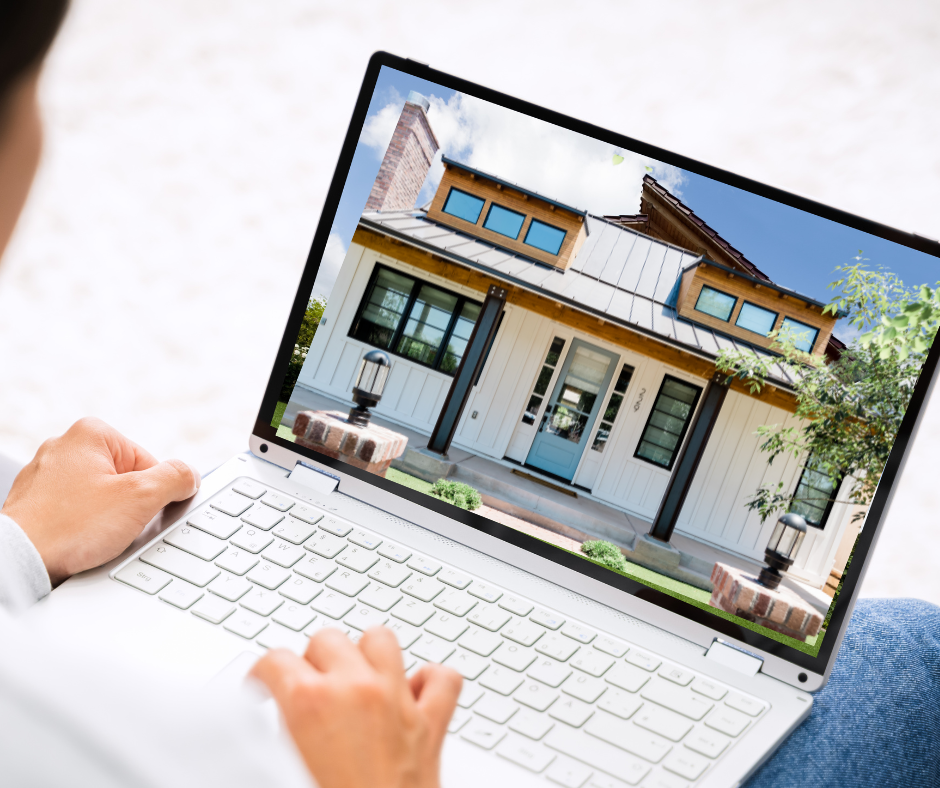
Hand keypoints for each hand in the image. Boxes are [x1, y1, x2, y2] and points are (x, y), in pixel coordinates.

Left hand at [1, 417, 199, 585]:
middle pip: (126, 479)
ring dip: (107, 520)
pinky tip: (78, 541)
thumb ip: (176, 478)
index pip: (150, 464)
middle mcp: (65, 446)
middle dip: (129, 507)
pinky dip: (83, 528)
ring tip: (93, 536)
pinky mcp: (36, 501)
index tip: (141, 513)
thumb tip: (189, 476)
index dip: (153, 494)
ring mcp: (46, 474)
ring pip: (102, 498)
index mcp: (91, 433)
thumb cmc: (69, 528)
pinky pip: (77, 512)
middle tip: (116, 526)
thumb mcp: (141, 497)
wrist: (18, 562)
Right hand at [250, 627, 461, 787]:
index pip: (275, 659)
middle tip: (306, 688)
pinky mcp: (431, 723)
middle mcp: (355, 691)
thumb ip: (278, 738)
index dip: (262, 675)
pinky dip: (428, 681)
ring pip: (381, 640)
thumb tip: (274, 724)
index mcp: (309, 704)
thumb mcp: (284, 770)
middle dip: (312, 661)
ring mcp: (397, 702)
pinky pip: (442, 678)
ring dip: (366, 655)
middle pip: (328, 639)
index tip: (262, 687)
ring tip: (354, 678)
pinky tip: (412, 693)